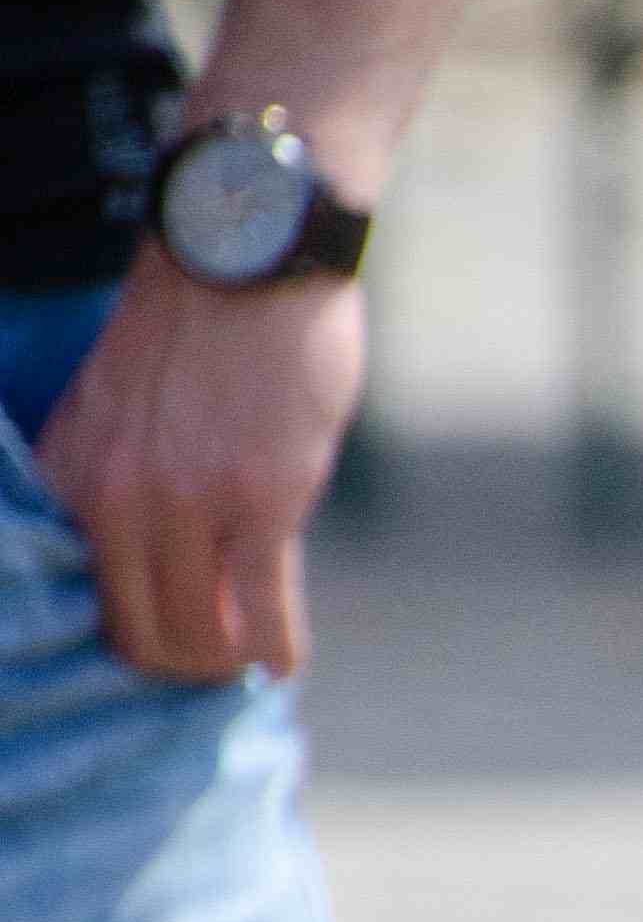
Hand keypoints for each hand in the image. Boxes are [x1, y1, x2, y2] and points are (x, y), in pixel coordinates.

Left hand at [35, 255, 362, 680]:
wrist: (246, 257)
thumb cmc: (199, 325)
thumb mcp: (124, 407)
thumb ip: (129, 478)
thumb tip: (170, 563)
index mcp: (74, 472)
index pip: (88, 597)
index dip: (135, 637)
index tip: (174, 643)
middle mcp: (116, 496)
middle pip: (140, 634)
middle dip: (184, 665)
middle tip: (221, 663)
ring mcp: (187, 502)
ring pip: (199, 635)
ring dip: (231, 662)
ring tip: (257, 657)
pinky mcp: (260, 500)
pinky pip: (262, 610)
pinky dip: (278, 650)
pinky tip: (288, 662)